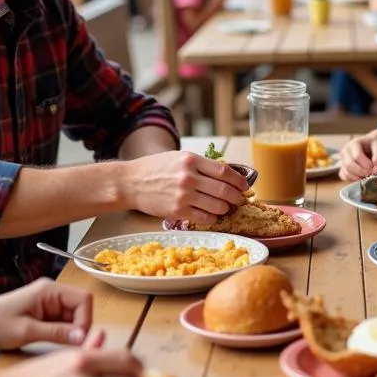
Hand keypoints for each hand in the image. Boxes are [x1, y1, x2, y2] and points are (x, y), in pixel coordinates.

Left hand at [0, 277, 92, 350]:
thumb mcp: (26, 332)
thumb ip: (56, 333)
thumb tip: (83, 337)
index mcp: (50, 290)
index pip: (84, 299)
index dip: (86, 319)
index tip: (78, 340)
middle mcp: (53, 293)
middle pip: (81, 308)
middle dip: (79, 328)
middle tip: (71, 347)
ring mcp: (50, 303)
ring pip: (74, 317)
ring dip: (71, 332)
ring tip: (60, 347)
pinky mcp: (46, 313)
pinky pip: (64, 322)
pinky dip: (63, 334)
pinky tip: (54, 344)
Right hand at [122, 150, 247, 221]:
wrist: (132, 182)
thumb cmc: (157, 168)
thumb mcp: (180, 158)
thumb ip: (202, 165)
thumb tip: (229, 175)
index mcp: (191, 160)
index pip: (225, 172)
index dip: (239, 181)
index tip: (245, 185)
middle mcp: (188, 177)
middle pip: (224, 190)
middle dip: (236, 197)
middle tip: (239, 199)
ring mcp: (183, 196)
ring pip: (217, 206)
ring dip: (225, 209)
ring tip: (224, 207)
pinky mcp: (177, 211)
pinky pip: (204, 218)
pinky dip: (213, 218)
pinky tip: (212, 215)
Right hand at [339, 130, 376, 180]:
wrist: (371, 148)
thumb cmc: (374, 146)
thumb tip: (375, 170)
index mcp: (354, 144)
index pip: (357, 156)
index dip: (366, 164)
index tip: (375, 169)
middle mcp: (345, 152)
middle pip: (349, 165)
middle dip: (362, 172)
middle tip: (371, 175)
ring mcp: (342, 161)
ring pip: (346, 172)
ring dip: (358, 177)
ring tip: (368, 177)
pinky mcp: (342, 169)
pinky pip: (345, 176)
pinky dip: (353, 179)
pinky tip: (362, 178)